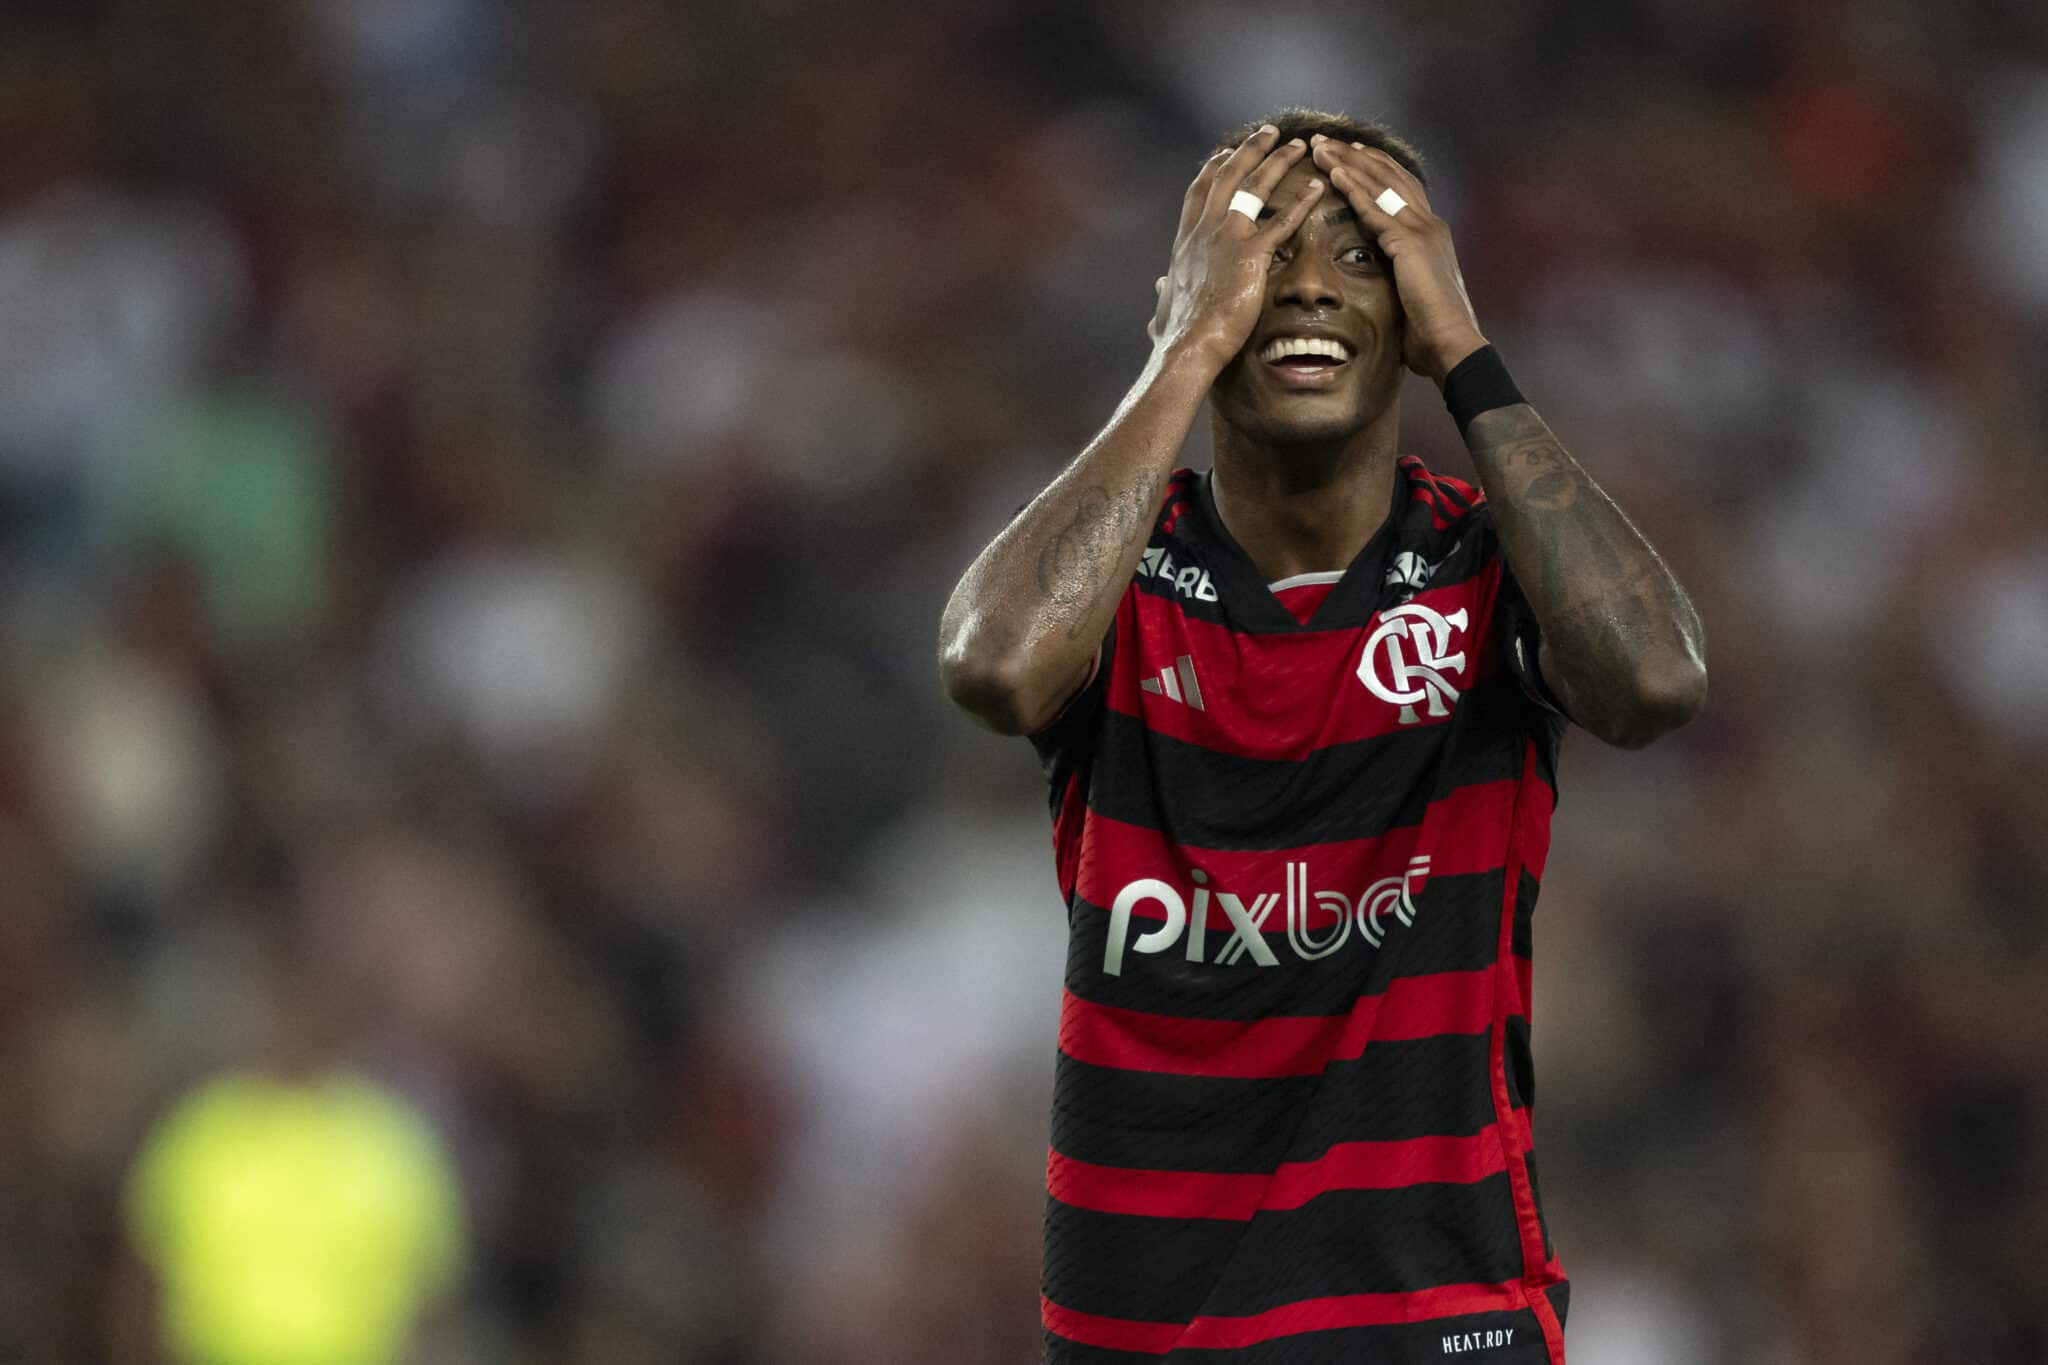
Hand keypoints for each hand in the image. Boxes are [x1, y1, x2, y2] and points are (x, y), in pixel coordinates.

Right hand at [1148, 125, 1325, 368]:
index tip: (1225, 153)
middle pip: (1227, 176)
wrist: (1188, 344)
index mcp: (1185, 241)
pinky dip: (1302, 202)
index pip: (1199, 192)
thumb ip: (1164, 292)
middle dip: (1249, 150)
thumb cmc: (1177, 333)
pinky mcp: (1251, 255)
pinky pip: (1282, 221)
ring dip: (1277, 161)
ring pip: (1255, 186)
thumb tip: (1159, 286)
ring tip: (1297, 144)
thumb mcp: (1164, 305)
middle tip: (1267, 133)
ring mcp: (1228, 238)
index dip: (1213, 169)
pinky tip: (1319, 189)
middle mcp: (1204, 230)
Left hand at [1309, 136, 1486, 382]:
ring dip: (1349, 161)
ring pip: (1381, 183)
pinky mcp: (1410, 243)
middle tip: (1327, 139)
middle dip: (1357, 155)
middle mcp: (1429, 224)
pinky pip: (1375, 208)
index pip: (1401, 188)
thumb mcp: (1412, 293)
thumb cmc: (1429, 331)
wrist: (1451, 343)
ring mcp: (1421, 230)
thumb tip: (1382, 278)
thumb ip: (1399, 274)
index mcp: (1430, 234)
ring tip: (1322, 146)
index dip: (1375, 169)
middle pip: (1390, 176)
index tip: (1349, 154)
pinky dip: (1354, 187)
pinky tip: (1334, 172)